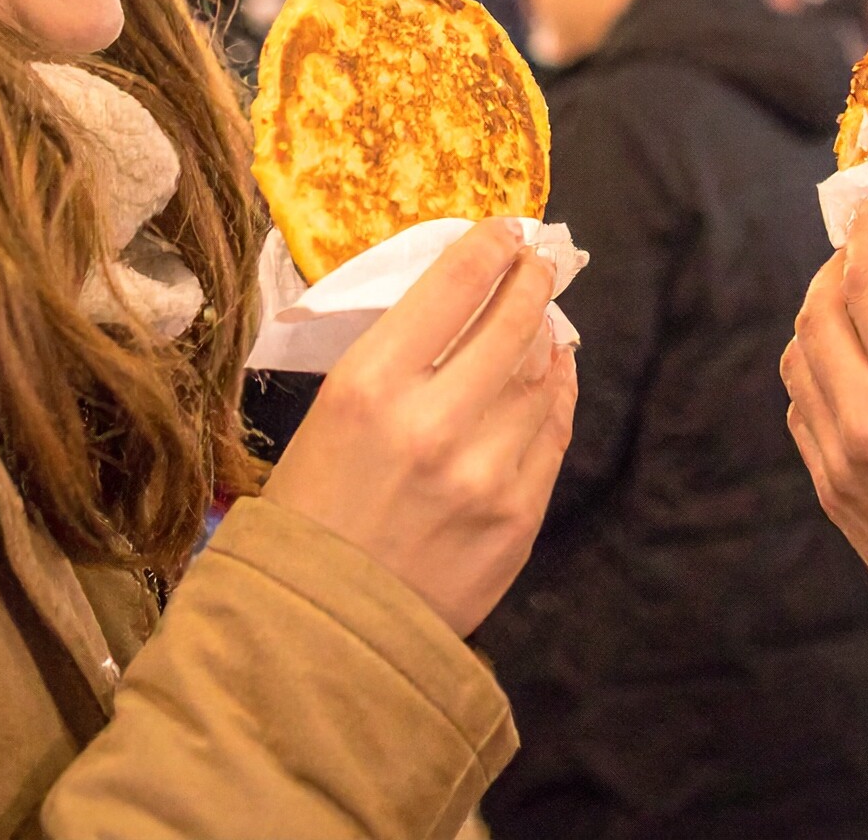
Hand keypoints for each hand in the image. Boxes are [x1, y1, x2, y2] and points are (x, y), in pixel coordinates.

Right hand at [264, 219, 577, 635]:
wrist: (316, 635)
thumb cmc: (312, 510)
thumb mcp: (331, 413)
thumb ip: (401, 354)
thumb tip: (470, 297)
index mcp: (369, 387)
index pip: (455, 284)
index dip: (490, 246)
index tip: (505, 232)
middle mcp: (432, 424)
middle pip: (514, 321)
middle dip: (532, 280)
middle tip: (537, 263)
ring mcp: (483, 475)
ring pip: (542, 377)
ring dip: (544, 341)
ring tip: (538, 325)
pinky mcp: (517, 519)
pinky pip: (553, 433)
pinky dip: (555, 395)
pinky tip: (550, 376)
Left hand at [781, 201, 867, 607]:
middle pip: (817, 316)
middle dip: (835, 272)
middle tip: (860, 255)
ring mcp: (841, 460)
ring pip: (798, 363)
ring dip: (818, 322)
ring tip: (852, 307)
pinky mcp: (832, 491)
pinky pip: (803, 412)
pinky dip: (817, 375)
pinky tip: (849, 367)